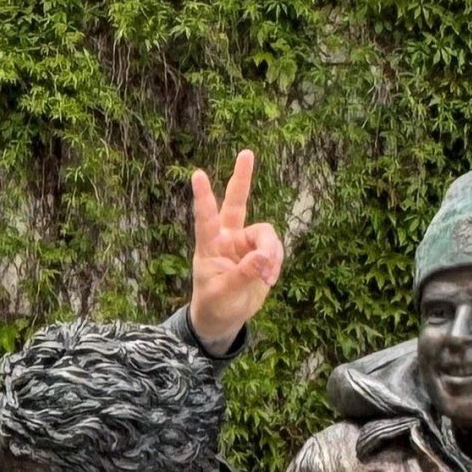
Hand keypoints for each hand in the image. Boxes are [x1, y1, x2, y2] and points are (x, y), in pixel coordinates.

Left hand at [187, 150, 284, 351]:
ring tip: (268, 276)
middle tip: (247, 153)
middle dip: (242, 179)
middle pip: (237, 203)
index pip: (205, 218)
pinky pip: (275, 249)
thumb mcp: (224, 294)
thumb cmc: (214, 304)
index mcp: (209, 246)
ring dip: (271, 253)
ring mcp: (245, 244)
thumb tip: (263, 258)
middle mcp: (228, 239)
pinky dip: (276, 263)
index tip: (196, 174)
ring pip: (266, 234)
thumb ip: (243, 275)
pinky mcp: (261, 253)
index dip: (203, 197)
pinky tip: (270, 279)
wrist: (224, 318)